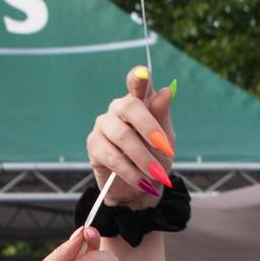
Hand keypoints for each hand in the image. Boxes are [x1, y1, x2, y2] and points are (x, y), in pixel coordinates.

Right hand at [86, 67, 177, 207]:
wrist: (141, 187)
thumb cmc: (155, 157)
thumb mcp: (165, 139)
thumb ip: (162, 116)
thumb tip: (165, 91)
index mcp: (138, 101)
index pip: (137, 82)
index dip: (139, 77)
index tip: (144, 73)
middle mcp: (118, 109)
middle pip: (130, 106)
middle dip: (149, 128)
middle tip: (166, 149)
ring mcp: (103, 125)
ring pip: (122, 136)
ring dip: (143, 158)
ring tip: (157, 174)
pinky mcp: (94, 145)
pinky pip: (113, 157)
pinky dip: (131, 172)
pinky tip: (142, 182)